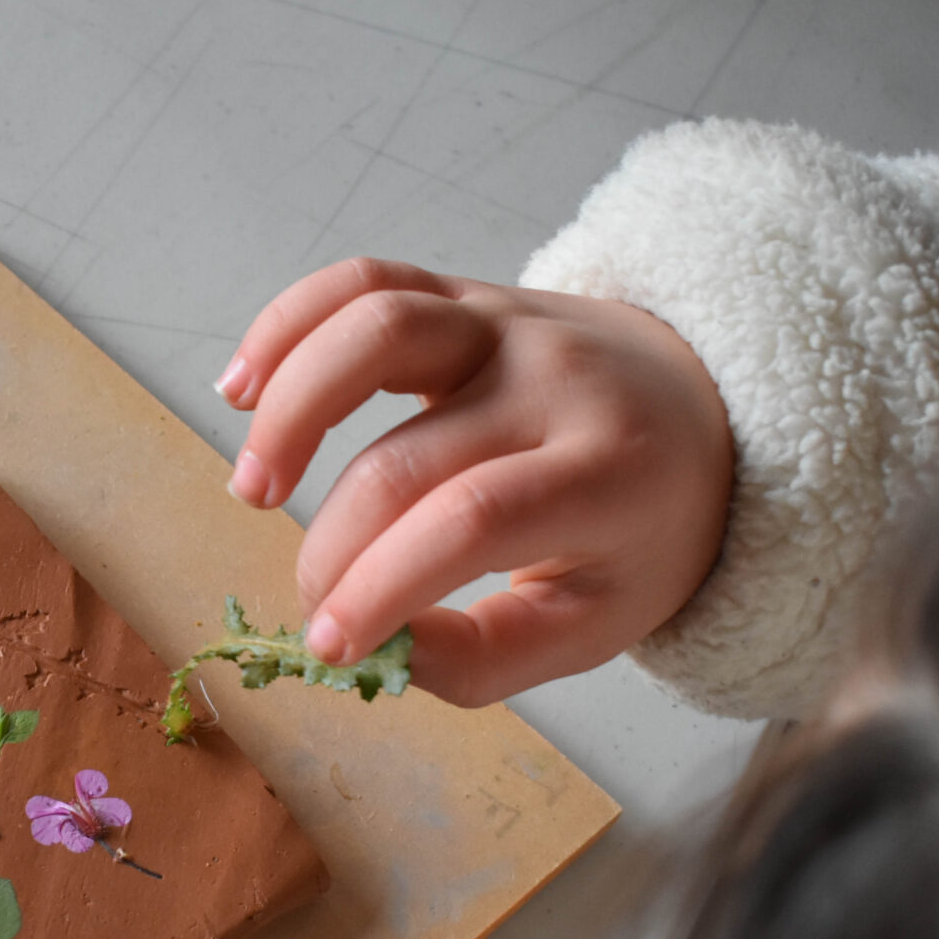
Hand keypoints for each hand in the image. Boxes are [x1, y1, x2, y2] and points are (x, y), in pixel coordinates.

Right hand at [217, 258, 733, 705]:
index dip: (382, 585)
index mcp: (612, 474)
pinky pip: (362, 281)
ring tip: (252, 490)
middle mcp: (558, 381)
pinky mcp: (462, 293)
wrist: (696, 410)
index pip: (473, 521)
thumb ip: (488, 657)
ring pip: (378, 325)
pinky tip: (242, 391)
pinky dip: (286, 325)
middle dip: (333, 547)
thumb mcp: (597, 622)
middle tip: (311, 602)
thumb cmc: (636, 530)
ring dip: (291, 410)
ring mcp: (507, 322)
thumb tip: (378, 654)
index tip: (328, 644)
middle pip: (408, 457)